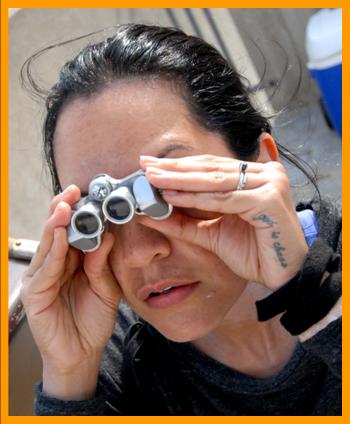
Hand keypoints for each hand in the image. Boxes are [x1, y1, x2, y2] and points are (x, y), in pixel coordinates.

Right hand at [20, 186, 120, 387]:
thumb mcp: (105, 288)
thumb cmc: (92, 320)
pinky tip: (61, 237)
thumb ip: (102, 263)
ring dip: (57, 225)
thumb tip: (107, 236)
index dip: (79, 212)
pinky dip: (54, 251)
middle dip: (63, 210)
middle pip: (57, 232)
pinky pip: (46, 268)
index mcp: (73, 261)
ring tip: (65, 207)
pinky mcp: (35, 293)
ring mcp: (43, 277)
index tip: (87, 194)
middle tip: (72, 192)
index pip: (73, 231)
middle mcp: (56, 265)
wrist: (83, 353)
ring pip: (49, 245)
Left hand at [139, 154, 307, 289]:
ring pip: (214, 180)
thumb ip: (185, 221)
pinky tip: (172, 195)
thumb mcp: (211, 232)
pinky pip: (224, 198)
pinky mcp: (269, 199)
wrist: (281, 276)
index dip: (179, 165)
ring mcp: (269, 183)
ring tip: (154, 178)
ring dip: (180, 179)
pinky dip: (195, 197)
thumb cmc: (253, 252)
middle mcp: (264, 173)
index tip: (151, 165)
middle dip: (174, 168)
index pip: (210, 166)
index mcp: (253, 175)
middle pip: (210, 168)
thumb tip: (151, 213)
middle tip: (146, 165)